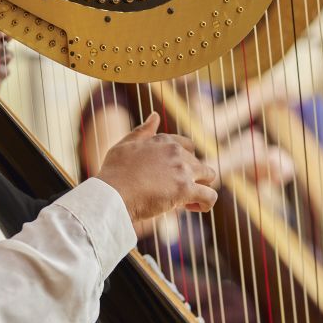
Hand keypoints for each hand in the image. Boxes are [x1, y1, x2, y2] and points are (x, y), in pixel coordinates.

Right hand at [96, 113, 217, 222]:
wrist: (112, 194)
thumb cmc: (114, 172)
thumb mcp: (125, 145)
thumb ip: (142, 131)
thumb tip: (155, 115)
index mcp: (163, 140)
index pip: (186, 146)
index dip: (183, 161)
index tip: (172, 175)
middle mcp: (175, 152)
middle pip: (198, 162)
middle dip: (191, 176)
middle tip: (175, 191)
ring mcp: (182, 170)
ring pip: (209, 175)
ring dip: (202, 187)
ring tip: (188, 201)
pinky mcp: (185, 190)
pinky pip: (210, 196)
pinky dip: (205, 203)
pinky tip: (192, 208)